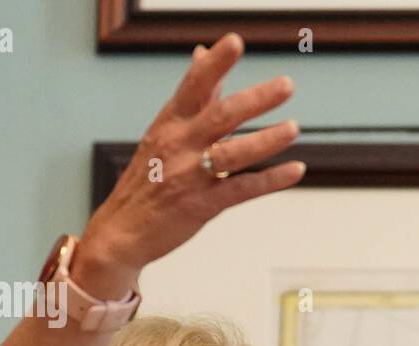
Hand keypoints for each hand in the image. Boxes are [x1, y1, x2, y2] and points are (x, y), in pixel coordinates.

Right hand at [78, 33, 303, 278]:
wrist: (122, 230)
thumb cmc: (148, 177)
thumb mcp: (164, 131)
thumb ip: (193, 96)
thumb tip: (203, 54)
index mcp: (169, 123)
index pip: (193, 86)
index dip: (214, 64)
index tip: (234, 42)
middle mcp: (179, 145)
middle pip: (220, 116)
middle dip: (255, 100)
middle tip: (287, 85)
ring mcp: (189, 176)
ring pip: (232, 154)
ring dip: (266, 141)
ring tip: (294, 128)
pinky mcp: (201, 205)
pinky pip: (241, 190)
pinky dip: (270, 180)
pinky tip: (296, 170)